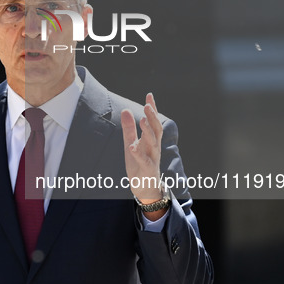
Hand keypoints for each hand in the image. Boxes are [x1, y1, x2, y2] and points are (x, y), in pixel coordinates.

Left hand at [121, 93, 164, 217]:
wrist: (145, 189)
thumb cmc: (139, 165)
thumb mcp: (131, 144)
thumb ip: (129, 129)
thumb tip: (126, 110)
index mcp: (151, 140)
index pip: (153, 122)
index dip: (152, 109)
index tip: (149, 95)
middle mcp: (154, 148)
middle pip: (156, 130)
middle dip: (153, 117)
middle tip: (148, 105)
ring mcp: (152, 159)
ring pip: (153, 143)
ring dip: (148, 131)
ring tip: (143, 120)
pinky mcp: (147, 170)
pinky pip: (144, 161)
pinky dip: (139, 154)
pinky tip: (132, 147)